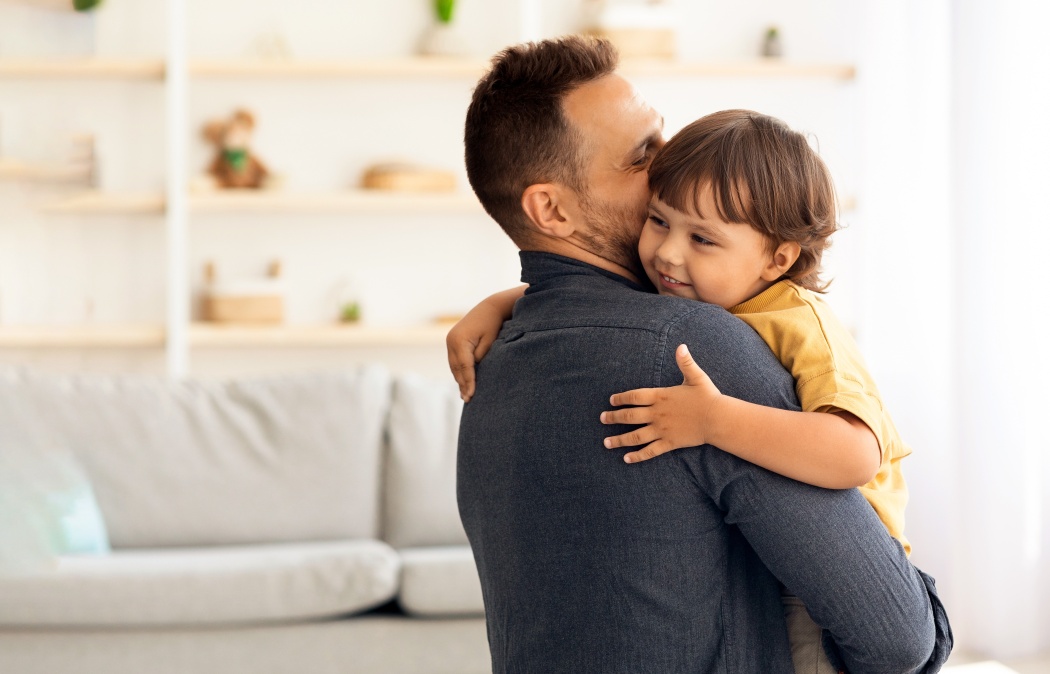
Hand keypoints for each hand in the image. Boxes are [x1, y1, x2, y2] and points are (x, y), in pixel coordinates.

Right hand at [446, 304, 502, 401]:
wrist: (490, 307)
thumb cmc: (493, 324)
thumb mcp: (490, 342)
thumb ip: (480, 358)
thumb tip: (473, 373)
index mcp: (460, 340)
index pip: (465, 367)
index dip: (469, 382)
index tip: (471, 395)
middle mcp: (451, 340)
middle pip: (457, 368)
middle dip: (463, 384)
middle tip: (468, 399)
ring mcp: (449, 340)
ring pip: (453, 365)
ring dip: (459, 379)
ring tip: (465, 394)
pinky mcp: (452, 341)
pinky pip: (454, 360)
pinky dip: (459, 371)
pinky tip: (463, 381)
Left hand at [600, 344, 724, 462]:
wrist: (718, 419)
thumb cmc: (708, 397)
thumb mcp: (696, 377)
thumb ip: (685, 362)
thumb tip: (681, 346)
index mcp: (661, 396)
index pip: (634, 396)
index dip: (621, 398)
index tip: (611, 401)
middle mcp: (657, 414)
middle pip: (629, 416)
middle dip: (613, 418)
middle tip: (602, 419)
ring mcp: (662, 430)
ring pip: (635, 436)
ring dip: (619, 440)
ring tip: (606, 443)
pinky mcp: (669, 443)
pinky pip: (650, 451)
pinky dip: (637, 456)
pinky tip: (626, 459)